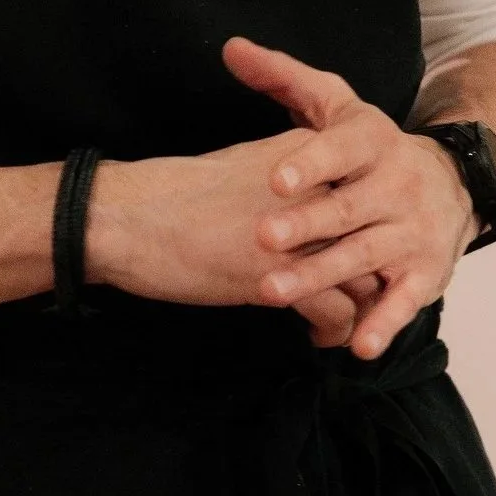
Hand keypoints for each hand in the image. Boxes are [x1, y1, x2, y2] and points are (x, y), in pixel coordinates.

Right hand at [86, 135, 372, 346]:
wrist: (125, 217)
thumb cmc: (167, 196)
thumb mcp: (237, 171)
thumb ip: (279, 188)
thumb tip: (298, 215)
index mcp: (301, 157)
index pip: (359, 191)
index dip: (361, 226)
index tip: (351, 246)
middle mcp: (312, 192)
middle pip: (370, 234)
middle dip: (368, 270)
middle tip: (359, 292)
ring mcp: (300, 237)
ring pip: (364, 276)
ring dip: (360, 306)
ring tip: (346, 323)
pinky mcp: (282, 279)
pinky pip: (337, 312)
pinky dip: (335, 331)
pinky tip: (318, 338)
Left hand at [222, 36, 474, 361]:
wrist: (454, 184)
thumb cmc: (371, 149)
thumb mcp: (336, 106)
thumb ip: (283, 78)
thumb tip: (231, 49)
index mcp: (373, 142)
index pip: (341, 148)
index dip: (310, 162)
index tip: (275, 178)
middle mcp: (397, 186)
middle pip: (347, 208)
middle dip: (306, 225)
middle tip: (262, 238)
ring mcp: (413, 232)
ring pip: (365, 255)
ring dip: (322, 276)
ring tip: (273, 293)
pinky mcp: (426, 273)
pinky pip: (403, 300)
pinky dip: (383, 324)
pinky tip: (355, 345)